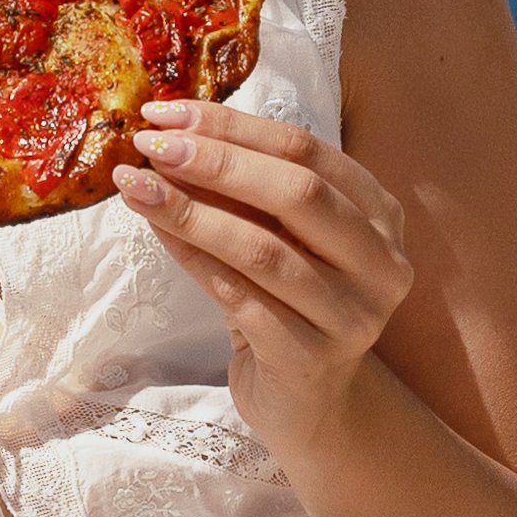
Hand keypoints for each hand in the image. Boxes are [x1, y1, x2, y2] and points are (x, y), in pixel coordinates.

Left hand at [113, 99, 412, 454]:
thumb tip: (174, 134)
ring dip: (191, 211)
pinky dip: (193, 259)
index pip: (307, 151)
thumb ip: (249, 193)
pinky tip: (156, 233)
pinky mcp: (310, 359)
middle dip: (217, 162)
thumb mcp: (282, 239)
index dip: (235, 126)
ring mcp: (352, 317)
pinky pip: (240, 299)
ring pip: (263, 249)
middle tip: (151, 145)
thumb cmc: (290, 305)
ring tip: (135, 187)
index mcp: (379, 215)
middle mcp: (381, 264)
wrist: (308, 404)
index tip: (168, 112)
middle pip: (298, 193)